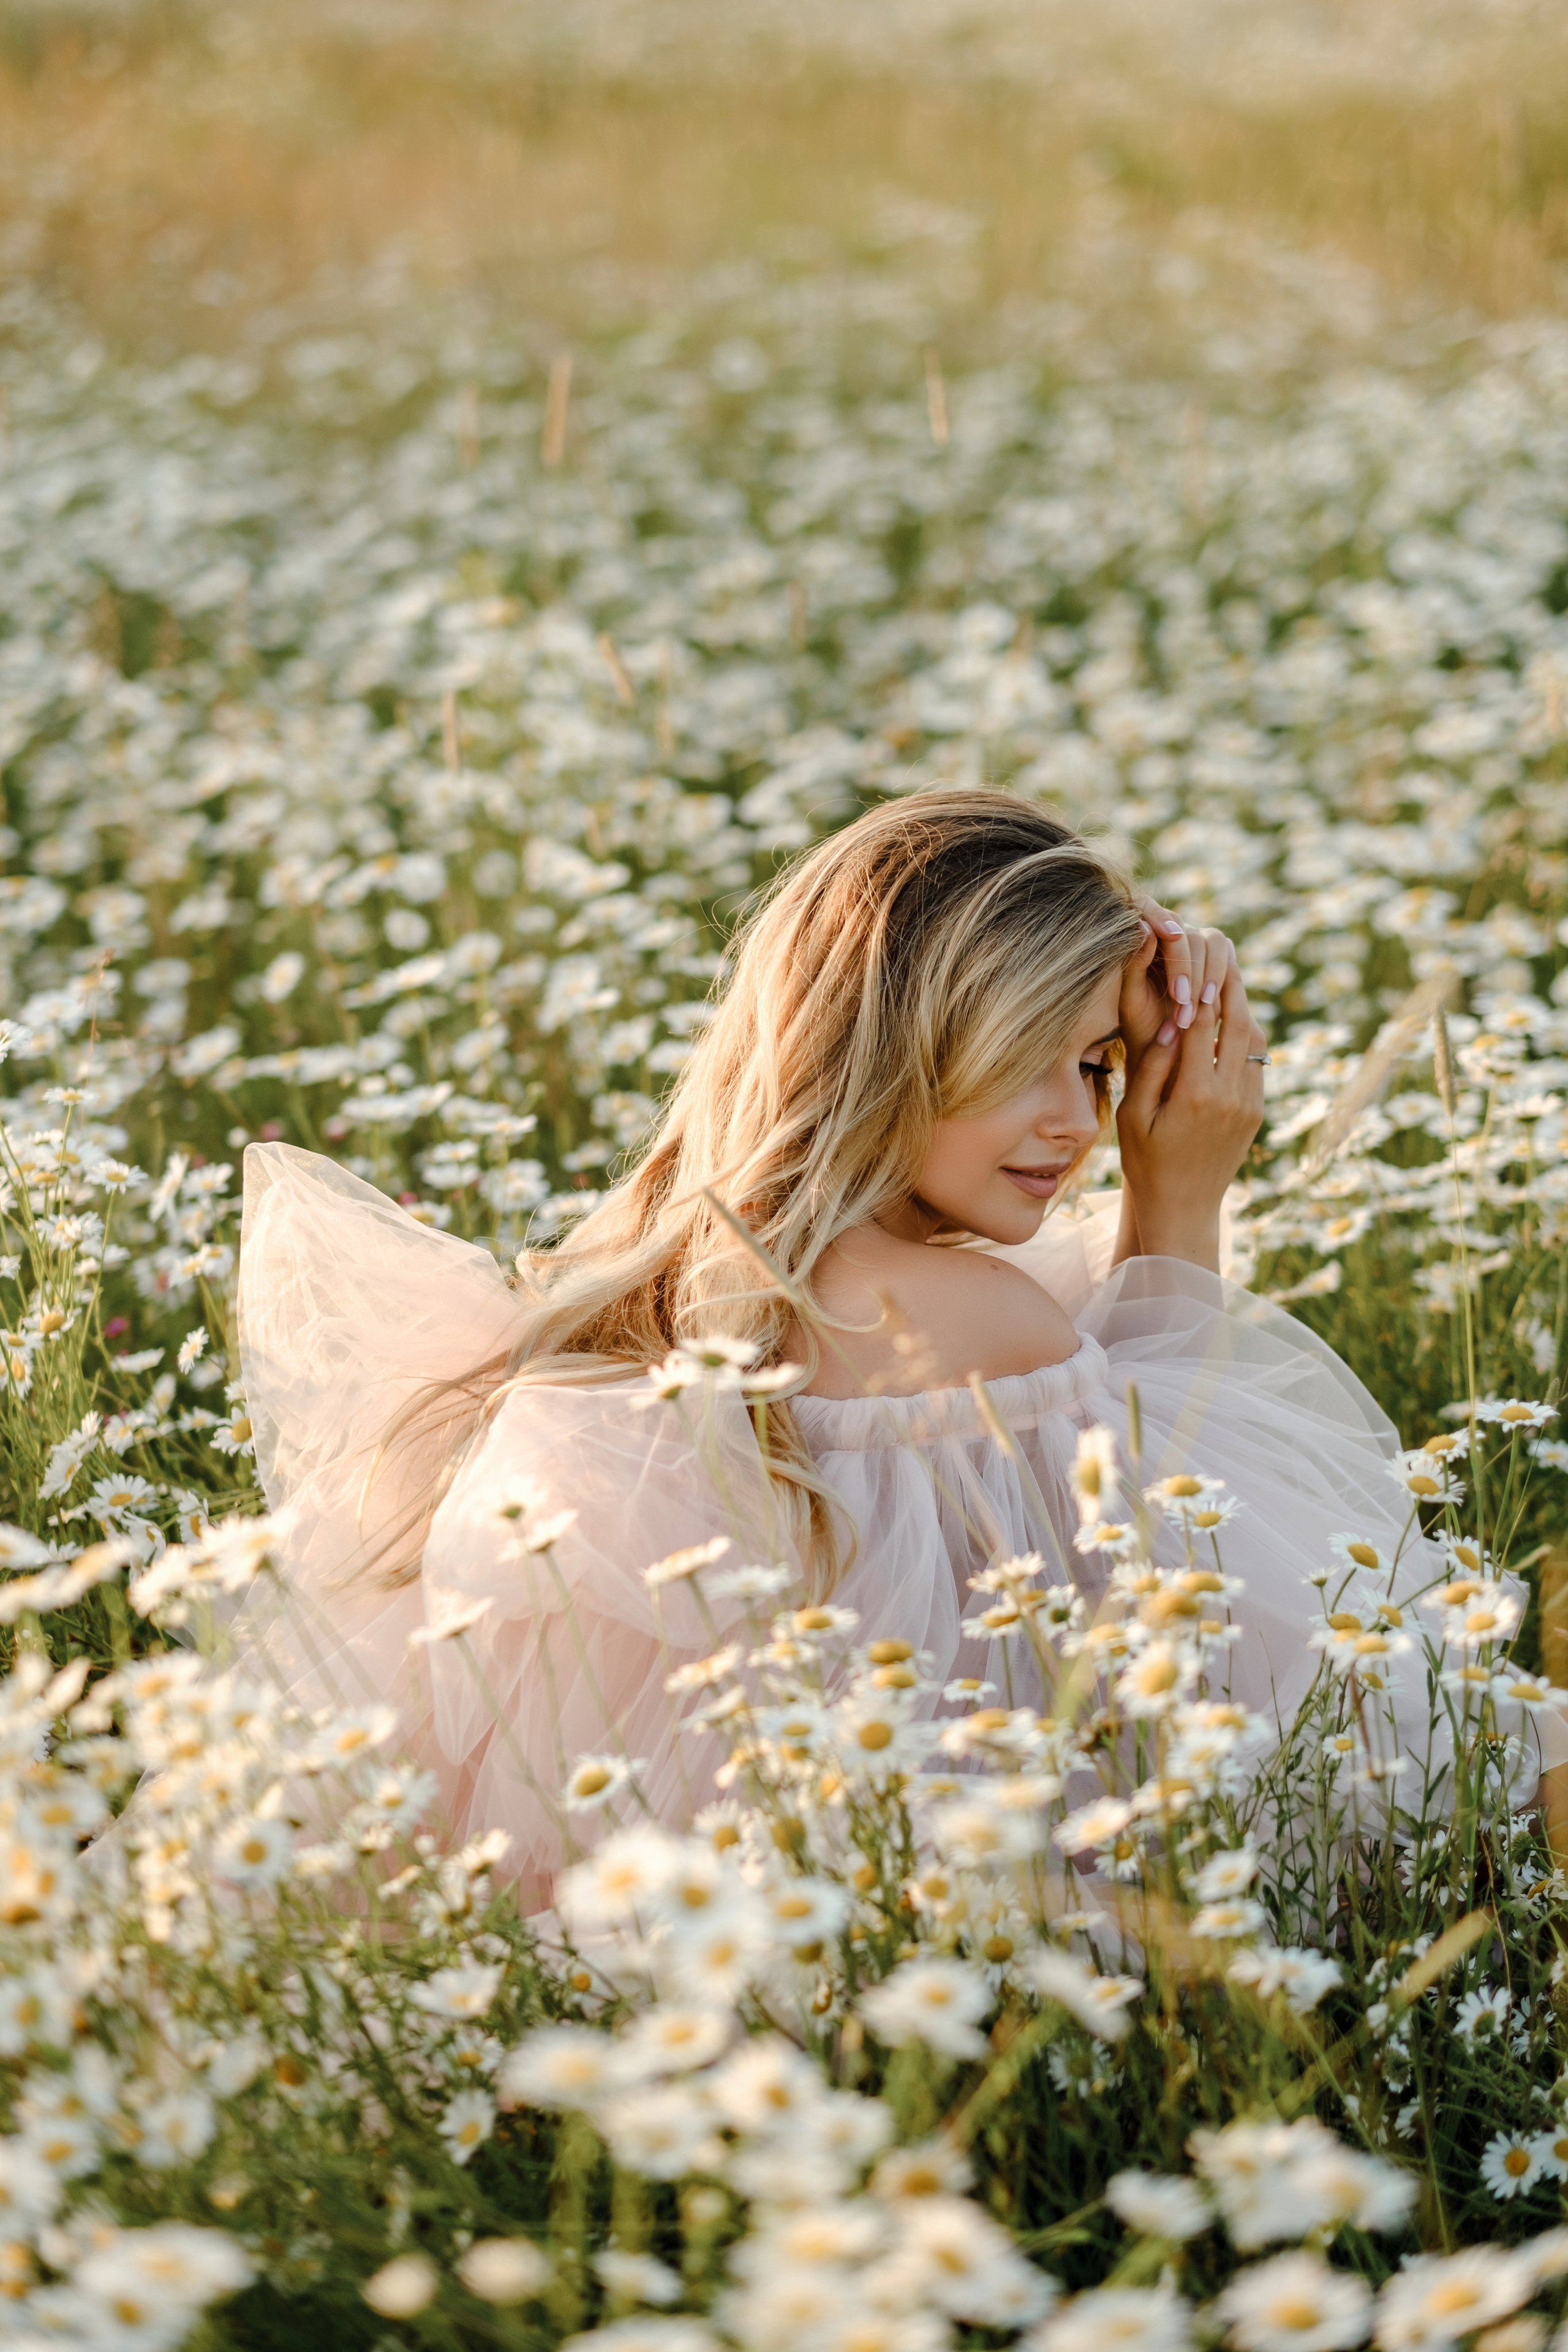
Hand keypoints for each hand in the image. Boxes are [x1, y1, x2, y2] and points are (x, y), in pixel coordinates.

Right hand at [1114, 956, 1267, 1271]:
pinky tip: (1232, 1020)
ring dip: (1244, 1008)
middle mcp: (1229, 1097)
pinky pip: (1257, 1063)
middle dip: (1231, 986)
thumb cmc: (1145, 1161)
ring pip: (1255, 1042)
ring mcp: (1248, 1105)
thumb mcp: (1133, 1117)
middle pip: (1238, 1025)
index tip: (1196, 958)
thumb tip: (1168, 1022)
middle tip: (1223, 953)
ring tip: (1230, 980)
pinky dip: (1247, 1036)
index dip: (1200, 989)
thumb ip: (1150, 1068)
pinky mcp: (1256, 1112)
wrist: (1183, 1207)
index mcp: (1194, 1096)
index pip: (1201, 1026)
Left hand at [1119, 896, 1240, 1081]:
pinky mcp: (1215, 960)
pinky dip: (1221, 977)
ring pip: (1210, 940)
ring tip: (1200, 1006)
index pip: (1148, 908)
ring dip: (1207, 972)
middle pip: (1185, 930)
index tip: (1171, 937)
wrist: (1163, 1052)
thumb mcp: (1129, 1000)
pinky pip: (1226, 957)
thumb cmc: (1138, 1026)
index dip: (1162, 918)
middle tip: (1181, 1000)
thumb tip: (1143, 926)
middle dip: (1186, 965)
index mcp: (1138, 937)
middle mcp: (1167, 934)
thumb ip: (1133, 964)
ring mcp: (1194, 945)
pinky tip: (1213, 1002)